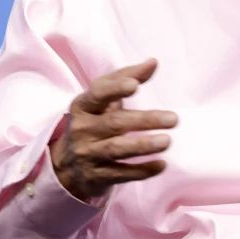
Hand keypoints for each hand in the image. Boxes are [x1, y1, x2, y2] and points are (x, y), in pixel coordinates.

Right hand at [49, 58, 177, 201]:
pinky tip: (161, 165)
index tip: (135, 85)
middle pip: (114, 123)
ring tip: (167, 141)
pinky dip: (142, 170)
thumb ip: (126, 77)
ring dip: (143, 145)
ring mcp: (88, 154)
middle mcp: (82, 129)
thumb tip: (153, 62)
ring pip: (117, 149)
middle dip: (144, 120)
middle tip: (173, 119)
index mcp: (83, 106)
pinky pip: (121, 173)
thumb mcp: (102, 100)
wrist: (66, 165)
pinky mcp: (96, 176)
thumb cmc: (92, 122)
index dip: (115, 89)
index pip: (98, 94)